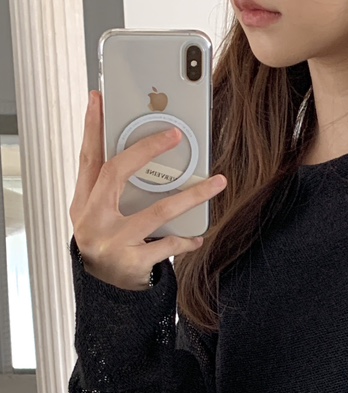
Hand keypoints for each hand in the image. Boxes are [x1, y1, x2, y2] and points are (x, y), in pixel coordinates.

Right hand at [69, 90, 226, 290]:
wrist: (103, 291)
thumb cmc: (105, 245)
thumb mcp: (96, 215)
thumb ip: (108, 187)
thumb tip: (138, 153)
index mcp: (83, 202)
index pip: (87, 157)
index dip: (92, 127)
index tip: (99, 99)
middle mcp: (94, 219)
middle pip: (118, 173)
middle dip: (147, 149)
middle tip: (174, 134)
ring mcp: (113, 241)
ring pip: (158, 210)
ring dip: (192, 195)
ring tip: (216, 183)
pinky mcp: (133, 262)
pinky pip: (168, 245)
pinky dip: (186, 240)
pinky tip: (197, 237)